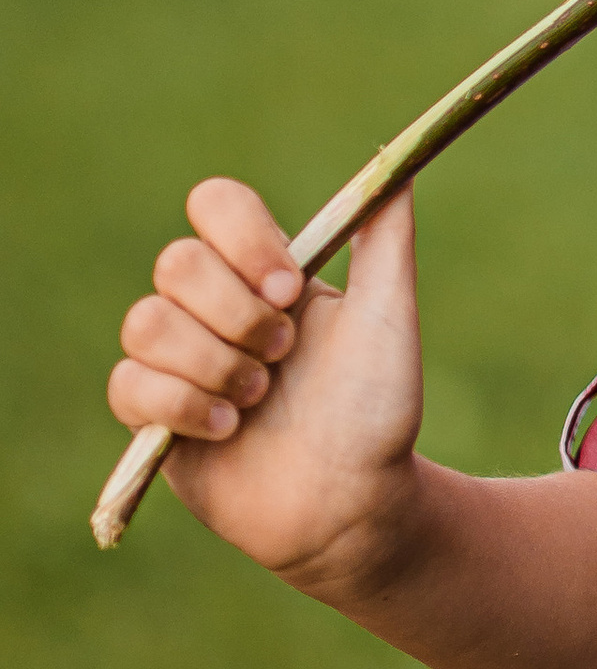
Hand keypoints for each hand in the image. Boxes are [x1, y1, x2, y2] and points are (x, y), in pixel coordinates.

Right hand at [107, 176, 425, 586]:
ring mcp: (180, 360)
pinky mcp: (154, 417)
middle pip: (176, 263)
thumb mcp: (389, 318)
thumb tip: (397, 165)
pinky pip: (127, 384)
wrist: (355, 503)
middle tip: (283, 357)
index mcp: (265, 271)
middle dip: (237, 315)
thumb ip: (386, 240)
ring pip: (145, 322)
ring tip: (259, 399)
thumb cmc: (377, 410)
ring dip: (213, 363)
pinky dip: (181, 404)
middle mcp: (215, 307)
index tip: (291, 287)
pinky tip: (229, 429)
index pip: (214, 205)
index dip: (243, 238)